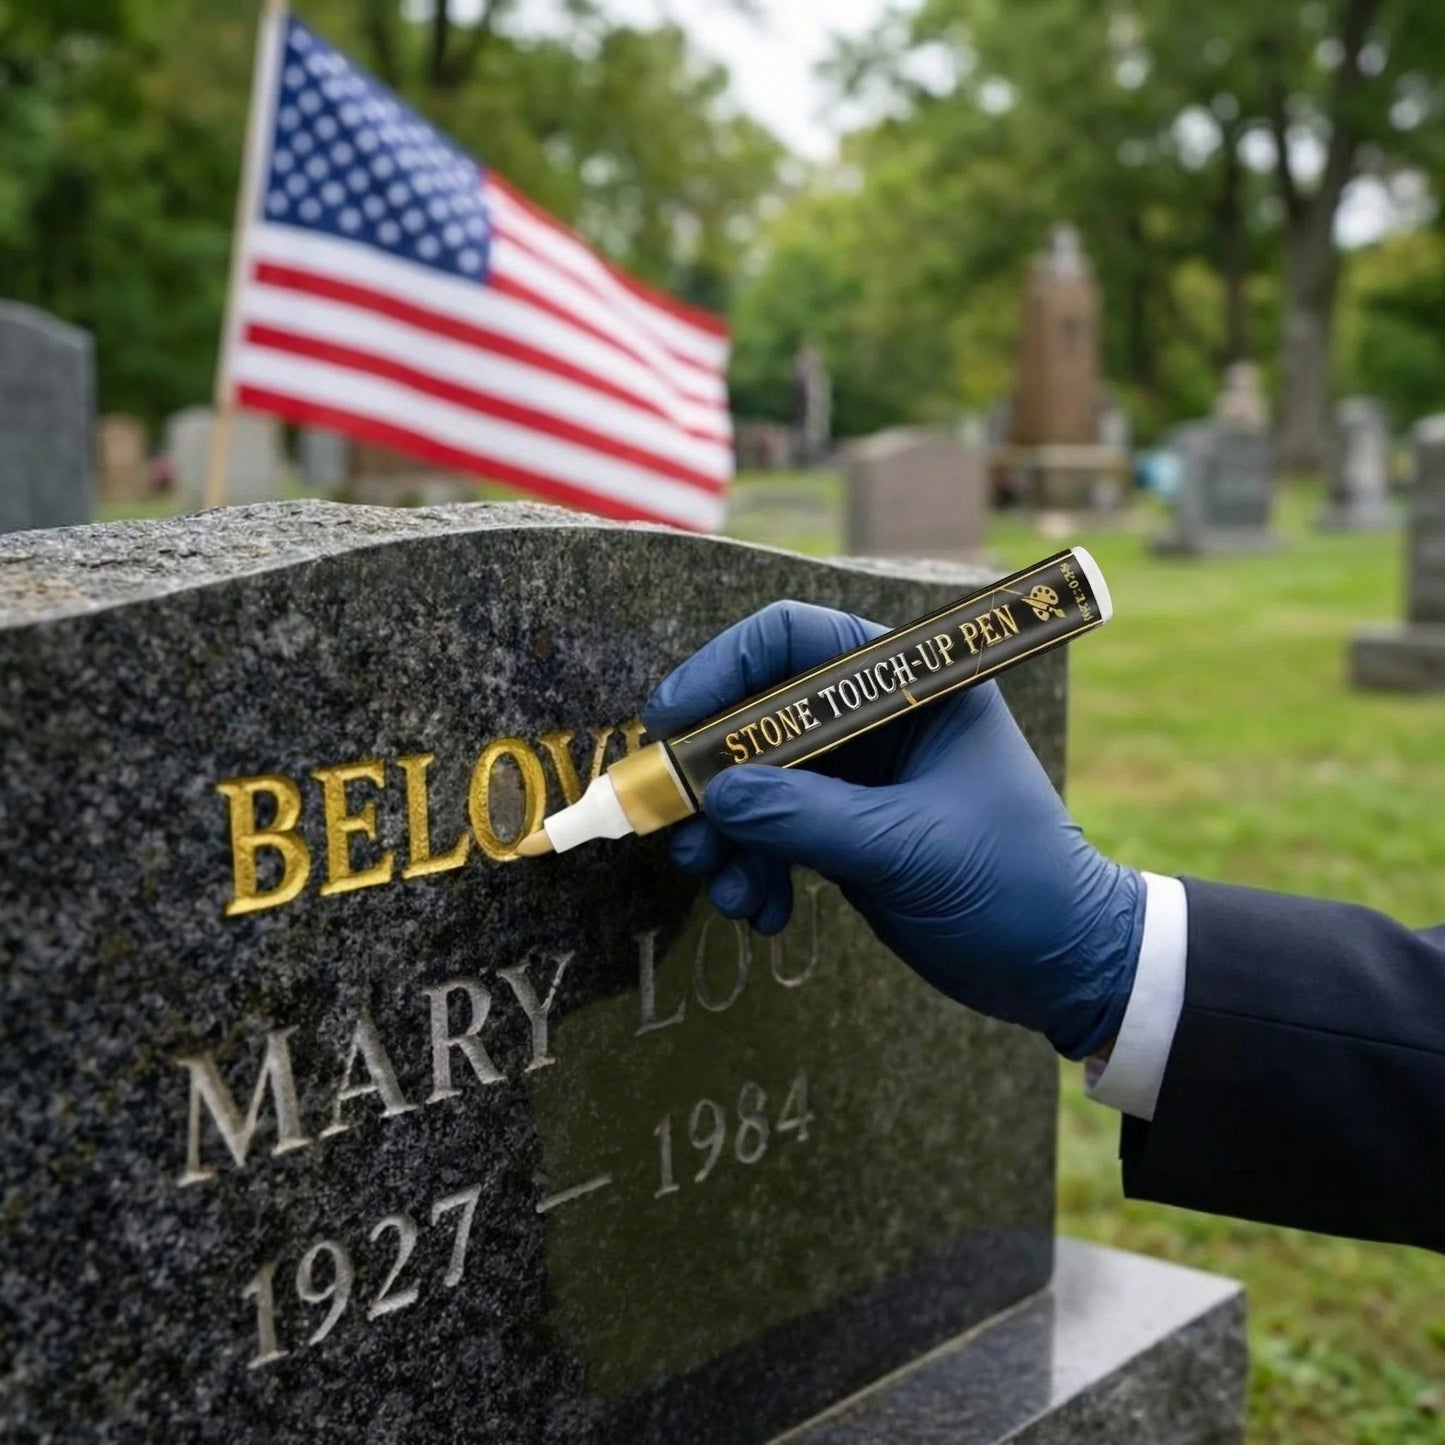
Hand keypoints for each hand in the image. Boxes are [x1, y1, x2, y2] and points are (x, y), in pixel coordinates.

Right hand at [642, 600, 1144, 1058]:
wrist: (1062, 966)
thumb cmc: (1017, 886)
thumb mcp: (910, 849)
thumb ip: (809, 819)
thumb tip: (719, 797)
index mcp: (914, 683)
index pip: (795, 640)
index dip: (723, 669)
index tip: (670, 722)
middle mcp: (877, 715)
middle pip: (758, 713)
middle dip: (712, 775)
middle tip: (683, 831)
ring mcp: (857, 773)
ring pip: (755, 778)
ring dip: (725, 833)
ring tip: (725, 889)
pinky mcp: (843, 825)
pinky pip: (770, 829)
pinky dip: (752, 866)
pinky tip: (762, 911)